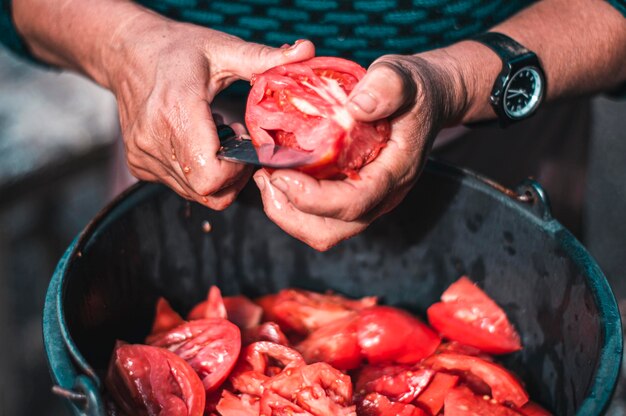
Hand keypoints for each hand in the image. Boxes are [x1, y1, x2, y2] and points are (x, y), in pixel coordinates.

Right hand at [107, 17, 313, 208]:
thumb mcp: (221, 48)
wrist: (126, 52)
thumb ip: (263, 58)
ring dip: (216, 176)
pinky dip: (197, 173)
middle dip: (233, 177)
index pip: (211, 175)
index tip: (245, 146)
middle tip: (238, 144)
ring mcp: (143, 156)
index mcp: (177, 111)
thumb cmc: (175, 49)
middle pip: (208, 192)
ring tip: (218, 139)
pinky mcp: (139, 164)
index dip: (237, 173)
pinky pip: (180, 186)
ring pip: (195, 194)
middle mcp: (154, 140)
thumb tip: (306, 50)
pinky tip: (200, 143)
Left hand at [253, 54, 464, 249]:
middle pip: (331, 230)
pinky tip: (276, 173)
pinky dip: (291, 202)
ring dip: (286, 210)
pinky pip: (318, 216)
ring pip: (321, 230)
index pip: (353, 203)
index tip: (280, 172)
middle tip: (264, 175)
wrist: (427, 100)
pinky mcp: (352, 196)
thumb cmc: (413, 89)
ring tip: (265, 176)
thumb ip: (386, 87)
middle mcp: (381, 197)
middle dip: (289, 211)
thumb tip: (356, 108)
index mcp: (395, 173)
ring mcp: (366, 201)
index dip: (312, 197)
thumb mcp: (403, 76)